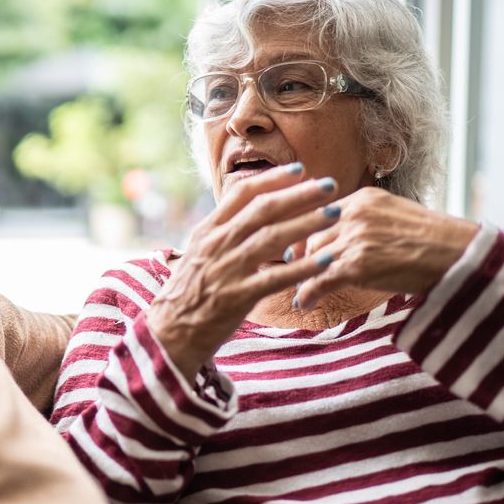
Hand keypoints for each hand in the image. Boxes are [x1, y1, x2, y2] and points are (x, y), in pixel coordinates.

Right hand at [148, 165, 342, 376]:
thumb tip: (249, 214)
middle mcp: (217, 244)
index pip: (242, 194)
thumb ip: (223, 233)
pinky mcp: (237, 297)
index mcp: (207, 231)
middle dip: (299, 195)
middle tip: (329, 184)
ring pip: (272, 238)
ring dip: (306, 223)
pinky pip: (275, 278)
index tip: (299, 170)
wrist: (169, 333)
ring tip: (334, 214)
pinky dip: (302, 268)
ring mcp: (227, 269)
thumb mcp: (198, 254)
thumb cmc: (188, 294)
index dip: (272, 179)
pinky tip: (325, 261)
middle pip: (263, 210)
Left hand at [292, 187, 478, 309]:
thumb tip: (348, 238)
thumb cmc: (434, 241)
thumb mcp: (396, 216)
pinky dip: (308, 295)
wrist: (458, 256)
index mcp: (362, 199)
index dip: (307, 235)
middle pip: (312, 237)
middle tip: (299, 271)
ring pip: (312, 260)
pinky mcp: (356, 266)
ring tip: (304, 290)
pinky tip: (305, 304)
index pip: (320, 215)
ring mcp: (354, 240)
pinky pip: (319, 282)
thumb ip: (367, 221)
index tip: (299, 248)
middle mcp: (354, 215)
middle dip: (303, 257)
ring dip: (304, 277)